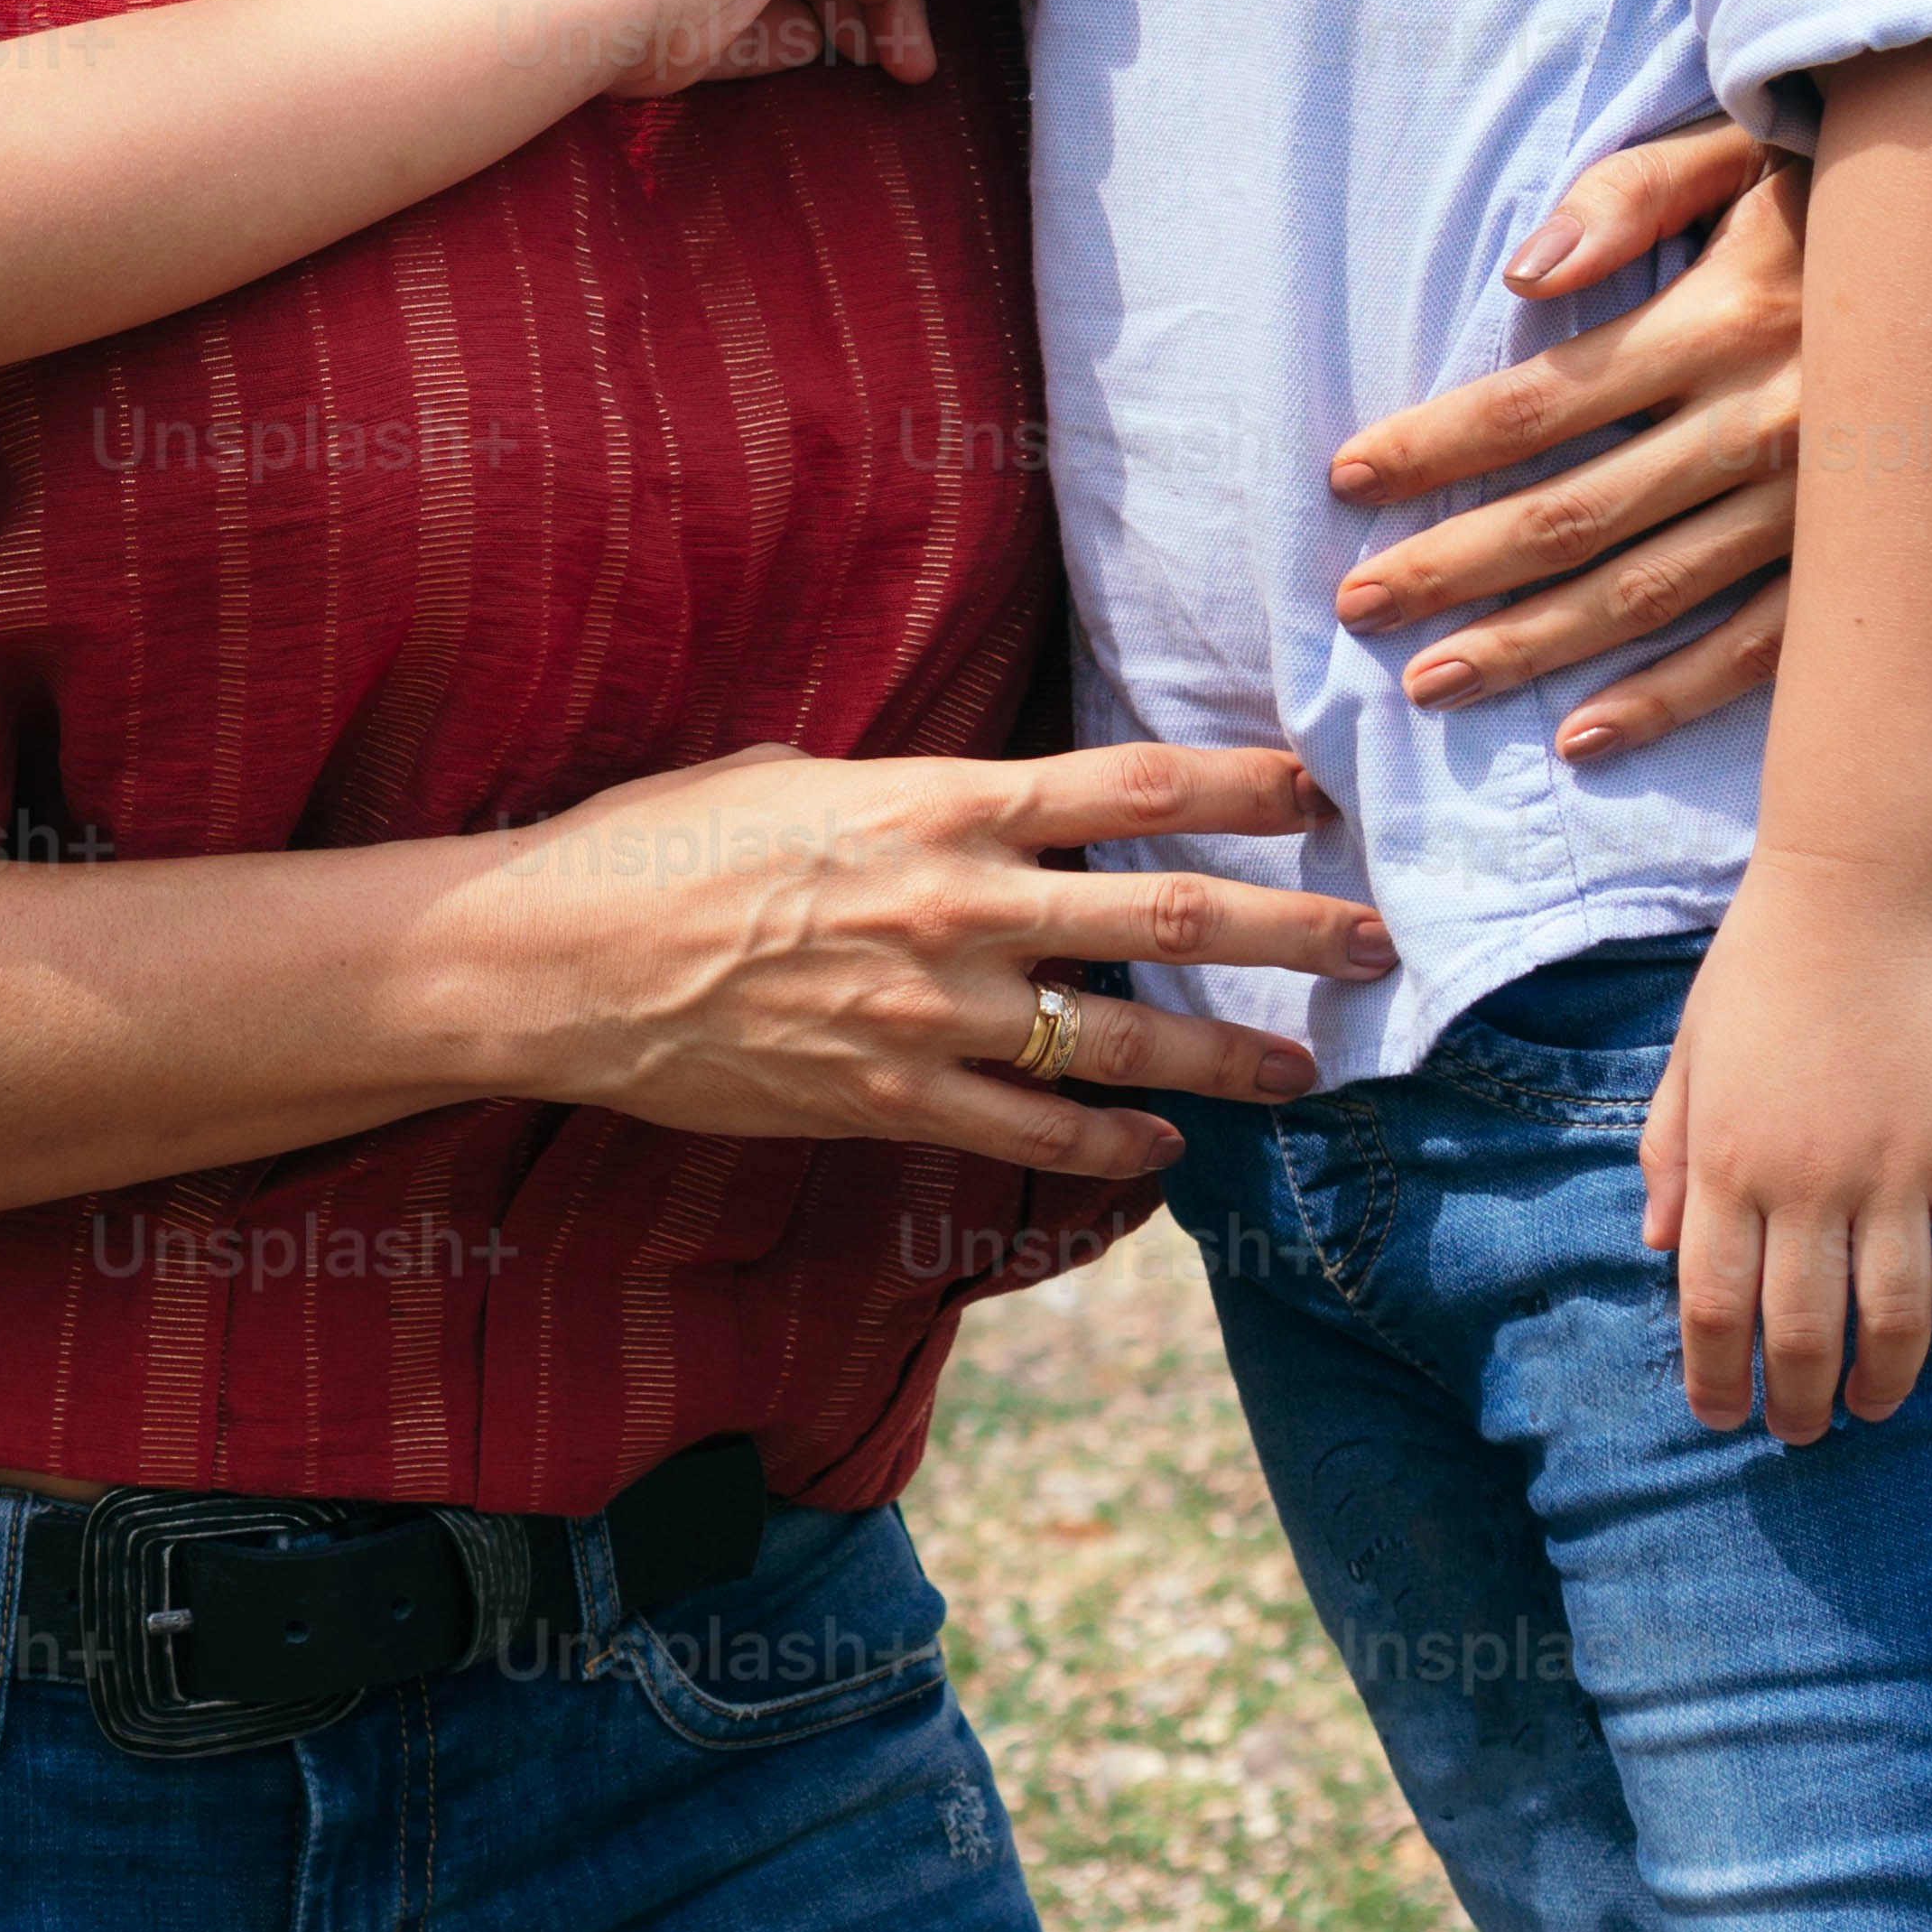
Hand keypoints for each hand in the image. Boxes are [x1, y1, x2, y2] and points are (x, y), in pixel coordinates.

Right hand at [487, 739, 1390, 1178]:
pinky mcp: (886, 1100)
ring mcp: (927, 1014)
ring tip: (1310, 1067)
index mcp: (934, 802)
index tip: (1316, 792)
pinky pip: (1031, 1134)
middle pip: (1164, 917)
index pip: (1130, 785)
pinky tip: (1164, 1158)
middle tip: (1376, 938)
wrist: (556, 961)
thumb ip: (908, 794)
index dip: (1240, 786)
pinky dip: (1112, 1153)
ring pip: (1123, 1045)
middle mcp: (954, 907)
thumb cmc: (659, 842)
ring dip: (1231, 1059)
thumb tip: (978, 798)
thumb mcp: (795, 773)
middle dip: (1288, 929)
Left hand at [1328, 134, 1802, 760]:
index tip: (1345, 478)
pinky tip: (1583, 735)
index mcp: (1719, 320)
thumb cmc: (1839, 181)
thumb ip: (1626, 197)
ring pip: (1650, 594)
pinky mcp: (1866, 560)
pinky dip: (1671, 699)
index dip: (1431, 446)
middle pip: (1574, 514)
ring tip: (1430, 682)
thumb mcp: (1738, 148)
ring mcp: (1817, 507)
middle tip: (1358, 605)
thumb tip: (1523, 274)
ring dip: (1534, 646)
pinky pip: (1762, 649)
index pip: (1536, 404)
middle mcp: (1763, 423)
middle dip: (1453, 567)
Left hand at [1640, 849, 1931, 1438]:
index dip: (1716, 1377)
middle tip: (1799, 1431)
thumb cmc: (1764, 967)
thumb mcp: (1691, 1054)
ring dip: (1882, 1379)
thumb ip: (1670, 1151)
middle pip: (1801, 1329)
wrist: (1866, 892)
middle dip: (1797, 1400)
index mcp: (1728, 1160)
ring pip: (1893, 1315)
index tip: (1722, 1415)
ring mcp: (1896, 1168)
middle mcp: (1809, 1179)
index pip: (1714, 1306)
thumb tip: (1655, 1247)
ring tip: (1872, 1408)